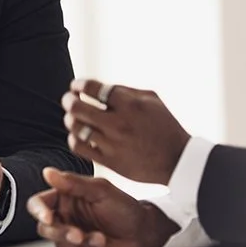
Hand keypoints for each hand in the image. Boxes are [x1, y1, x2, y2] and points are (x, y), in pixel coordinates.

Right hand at [26, 167, 178, 246]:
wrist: (144, 232)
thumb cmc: (125, 208)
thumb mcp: (101, 191)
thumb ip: (74, 183)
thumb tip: (48, 172)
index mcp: (66, 198)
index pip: (40, 203)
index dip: (39, 211)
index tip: (48, 217)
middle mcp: (65, 217)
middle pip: (44, 227)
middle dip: (59, 232)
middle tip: (77, 234)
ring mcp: (71, 235)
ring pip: (57, 243)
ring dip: (76, 242)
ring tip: (98, 238)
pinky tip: (101, 243)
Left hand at [61, 78, 190, 183]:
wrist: (177, 159)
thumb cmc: (165, 126)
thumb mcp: (152, 100)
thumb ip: (125, 90)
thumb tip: (100, 86)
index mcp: (130, 105)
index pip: (93, 88)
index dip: (79, 84)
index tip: (76, 86)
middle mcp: (119, 123)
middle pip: (78, 107)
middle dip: (68, 100)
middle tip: (68, 99)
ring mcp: (113, 144)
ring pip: (76, 128)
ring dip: (69, 119)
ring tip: (72, 117)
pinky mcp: (110, 161)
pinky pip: (80, 148)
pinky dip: (74, 138)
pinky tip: (78, 135)